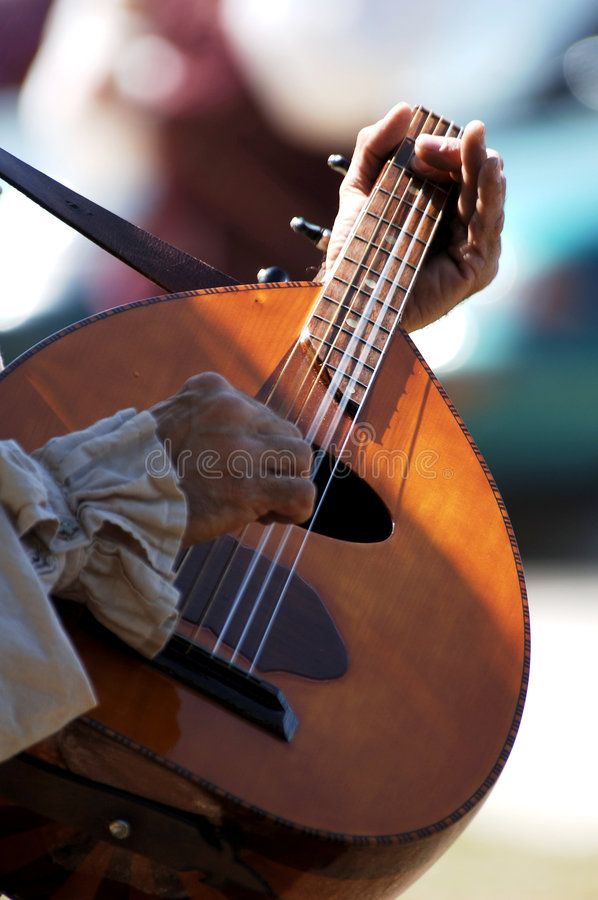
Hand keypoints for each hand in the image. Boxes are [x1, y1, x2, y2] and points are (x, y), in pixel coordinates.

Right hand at [151, 373, 314, 546]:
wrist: (113, 501)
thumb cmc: (139, 471)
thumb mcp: (173, 422)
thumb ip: (210, 423)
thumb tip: (252, 446)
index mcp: (212, 389)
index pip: (263, 413)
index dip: (256, 447)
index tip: (231, 468)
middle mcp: (232, 409)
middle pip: (288, 433)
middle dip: (275, 465)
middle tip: (248, 490)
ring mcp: (242, 446)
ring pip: (302, 457)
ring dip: (287, 482)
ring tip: (259, 504)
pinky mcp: (248, 486)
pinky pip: (303, 492)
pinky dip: (296, 508)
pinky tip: (271, 516)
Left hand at [325, 103, 505, 332]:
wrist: (349, 299)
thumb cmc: (355, 253)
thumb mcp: (359, 191)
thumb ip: (374, 148)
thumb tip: (405, 109)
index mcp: (436, 204)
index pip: (454, 165)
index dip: (444, 148)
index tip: (420, 145)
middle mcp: (459, 223)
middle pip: (475, 177)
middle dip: (464, 153)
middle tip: (452, 139)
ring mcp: (471, 245)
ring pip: (488, 197)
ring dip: (485, 166)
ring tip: (479, 142)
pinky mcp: (478, 267)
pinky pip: (490, 227)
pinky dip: (493, 197)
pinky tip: (493, 172)